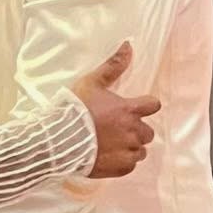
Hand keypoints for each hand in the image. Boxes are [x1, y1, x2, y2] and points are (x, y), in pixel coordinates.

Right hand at [73, 44, 160, 179]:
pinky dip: (123, 161)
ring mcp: (128, 151)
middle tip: (117, 129)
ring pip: (140, 150)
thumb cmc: (74, 110)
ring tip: (112, 144)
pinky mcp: (120, 168)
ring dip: (131, 146)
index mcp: (129, 110)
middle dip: (136, 130)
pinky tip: (108, 156)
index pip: (153, 105)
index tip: (134, 109)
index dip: (145, 106)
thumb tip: (129, 45)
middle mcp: (133, 131)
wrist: (59, 141)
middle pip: (148, 132)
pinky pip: (131, 165)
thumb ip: (113, 65)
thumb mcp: (92, 82)